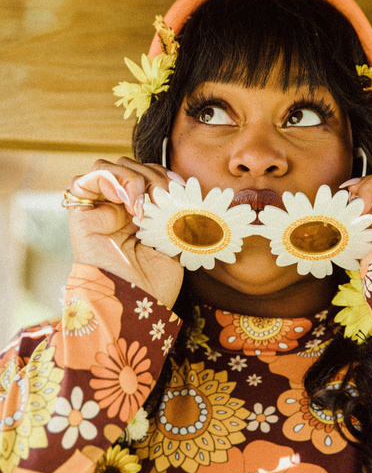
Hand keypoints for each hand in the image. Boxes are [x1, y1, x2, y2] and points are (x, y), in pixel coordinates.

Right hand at [67, 157, 184, 307]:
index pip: (149, 175)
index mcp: (140, 214)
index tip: (182, 191)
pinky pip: (84, 180)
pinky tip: (129, 202)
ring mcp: (99, 210)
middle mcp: (118, 208)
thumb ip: (179, 217)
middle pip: (132, 166)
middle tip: (166, 199)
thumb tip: (189, 195)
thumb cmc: (155, 284)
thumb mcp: (177, 244)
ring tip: (147, 205)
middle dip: (154, 176)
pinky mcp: (81, 215)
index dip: (166, 176)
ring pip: (110, 167)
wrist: (134, 306)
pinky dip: (110, 180)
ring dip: (135, 178)